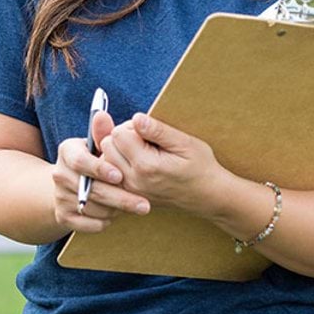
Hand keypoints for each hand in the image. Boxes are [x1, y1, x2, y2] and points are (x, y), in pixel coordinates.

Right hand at [52, 108, 150, 233]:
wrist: (70, 184)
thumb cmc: (94, 160)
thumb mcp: (98, 145)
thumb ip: (103, 132)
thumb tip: (102, 114)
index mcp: (67, 151)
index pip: (80, 161)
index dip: (99, 169)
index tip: (120, 176)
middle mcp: (59, 174)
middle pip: (90, 189)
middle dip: (120, 198)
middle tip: (144, 205)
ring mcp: (59, 197)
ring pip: (92, 208)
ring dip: (115, 210)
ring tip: (133, 206)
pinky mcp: (63, 216)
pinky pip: (88, 224)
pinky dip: (104, 222)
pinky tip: (116, 215)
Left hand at [101, 113, 222, 215]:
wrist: (207, 196)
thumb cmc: (200, 167)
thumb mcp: (185, 143)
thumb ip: (158, 131)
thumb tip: (136, 118)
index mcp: (146, 165)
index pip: (118, 134)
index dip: (131, 126)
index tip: (149, 131)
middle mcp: (133, 180)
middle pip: (107, 146)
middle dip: (122, 137)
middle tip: (145, 140)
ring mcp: (129, 190)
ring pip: (105, 160)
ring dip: (118, 150)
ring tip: (142, 151)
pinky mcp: (129, 195)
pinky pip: (110, 174)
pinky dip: (117, 164)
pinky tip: (136, 161)